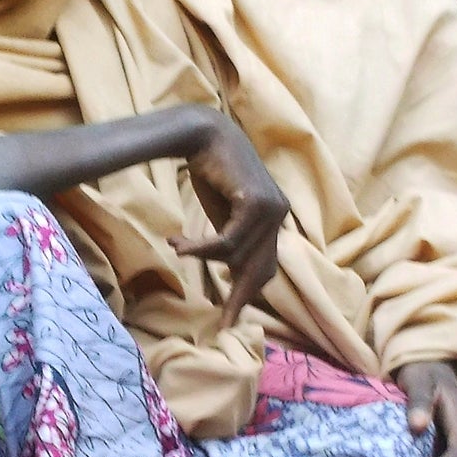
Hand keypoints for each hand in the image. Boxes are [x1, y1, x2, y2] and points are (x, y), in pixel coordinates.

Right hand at [175, 109, 289, 326]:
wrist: (205, 134)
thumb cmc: (211, 171)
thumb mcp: (225, 213)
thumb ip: (232, 239)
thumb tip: (231, 272)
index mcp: (275, 219)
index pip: (265, 266)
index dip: (249, 293)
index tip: (231, 319)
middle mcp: (279, 215)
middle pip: (258, 270)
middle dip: (239, 296)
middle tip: (223, 321)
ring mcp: (272, 209)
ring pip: (236, 256)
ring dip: (202, 255)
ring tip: (177, 245)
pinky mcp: (256, 204)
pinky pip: (227, 242)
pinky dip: (201, 247)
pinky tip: (179, 244)